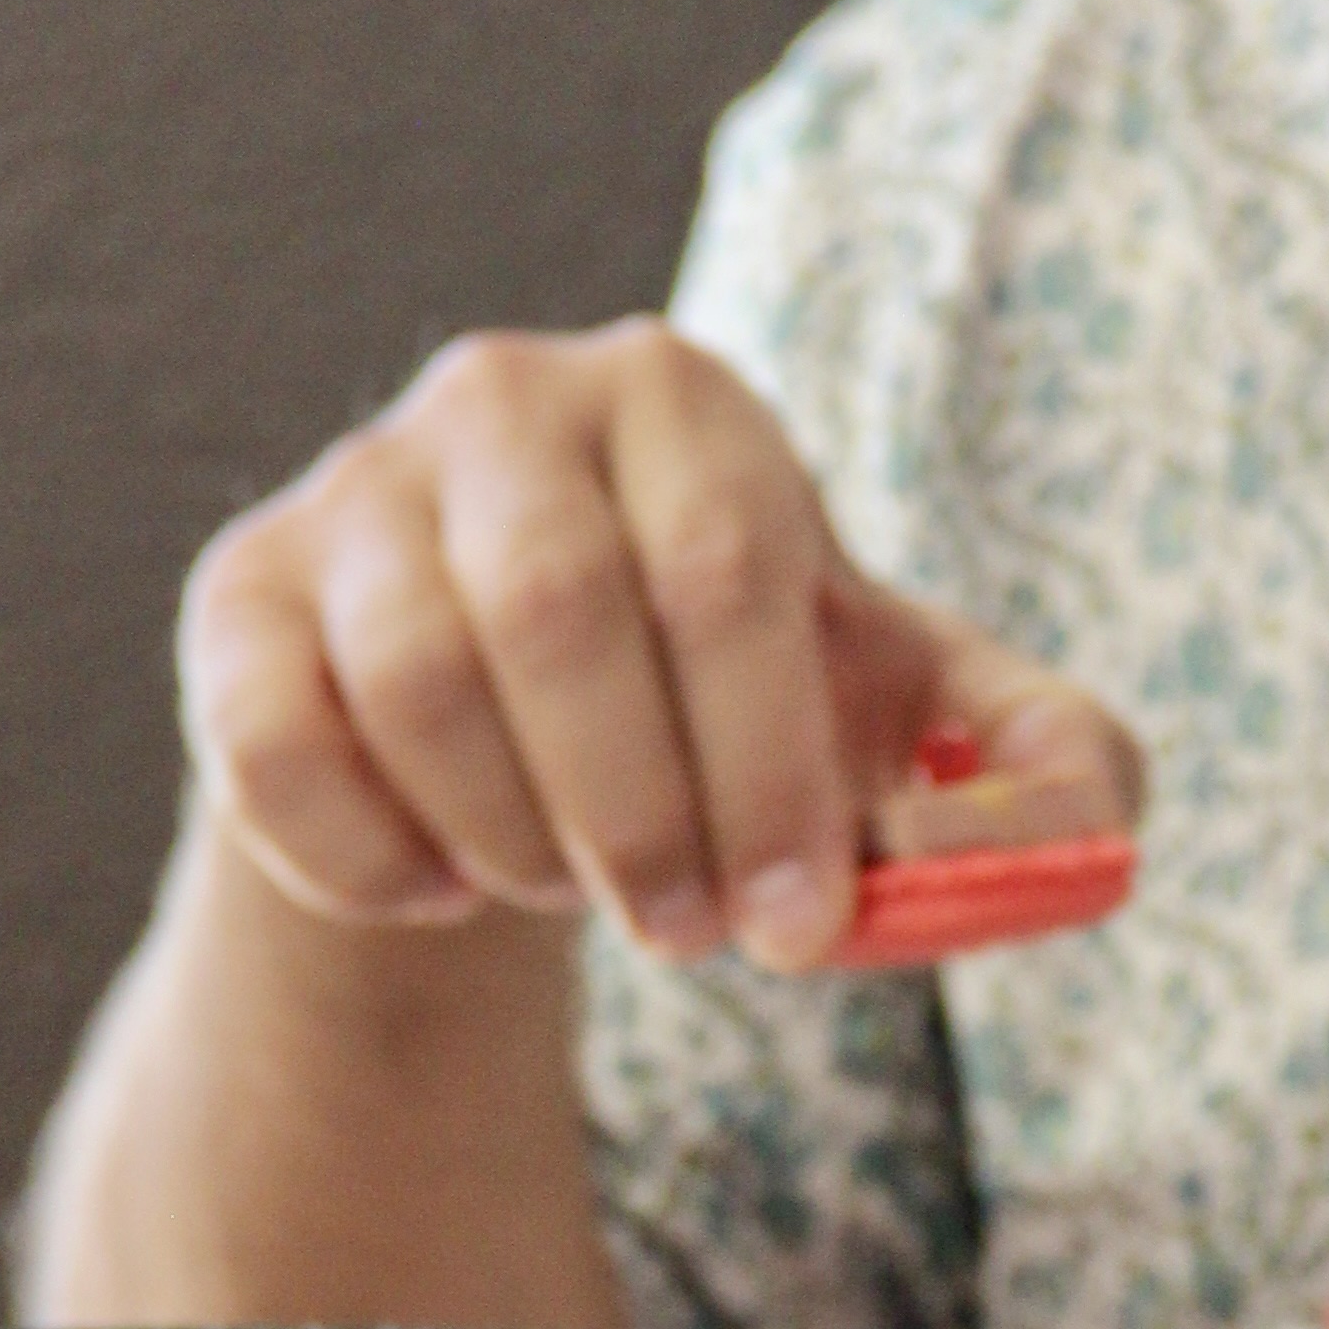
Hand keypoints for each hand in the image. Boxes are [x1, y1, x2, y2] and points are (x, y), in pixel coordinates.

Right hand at [182, 320, 1143, 973]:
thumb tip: (1090, 838)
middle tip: (689, 931)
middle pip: (558, 614)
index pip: (722, 570)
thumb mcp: (905, 719)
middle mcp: (501, 401)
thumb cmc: (740, 705)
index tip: (800, 925)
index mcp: (682, 398)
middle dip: (639, 816)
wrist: (520, 719)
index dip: (767, 770)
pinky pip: (276, 748)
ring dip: (514, 839)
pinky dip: (374, 861)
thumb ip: (1040, 768)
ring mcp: (351, 489)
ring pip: (412, 683)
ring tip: (575, 888)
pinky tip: (447, 884)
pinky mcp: (239, 595)